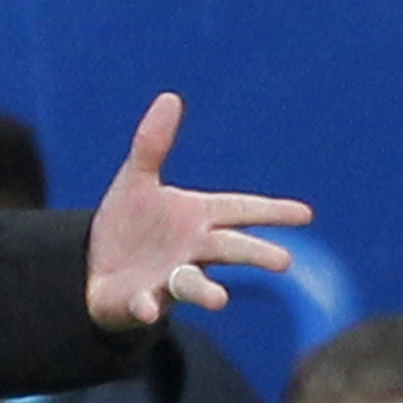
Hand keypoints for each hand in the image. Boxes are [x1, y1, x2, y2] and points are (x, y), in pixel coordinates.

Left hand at [84, 92, 311, 330]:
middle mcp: (192, 250)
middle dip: (254, 253)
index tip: (305, 214)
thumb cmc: (130, 223)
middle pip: (228, 248)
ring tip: (219, 299)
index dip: (270, 210)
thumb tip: (169, 97)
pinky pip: (147, 305)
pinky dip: (147, 306)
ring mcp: (169, 278)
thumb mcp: (136, 179)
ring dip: (204, 290)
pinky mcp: (141, 300)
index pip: (239, 210)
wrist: (96, 265)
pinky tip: (145, 306)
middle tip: (283, 261)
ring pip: (193, 283)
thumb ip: (153, 144)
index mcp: (197, 217)